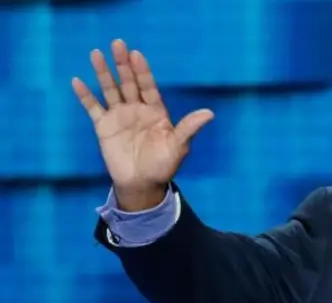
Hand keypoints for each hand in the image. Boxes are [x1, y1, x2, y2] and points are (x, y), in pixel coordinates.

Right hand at [72, 39, 213, 209]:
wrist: (142, 184)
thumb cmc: (163, 165)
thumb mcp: (178, 146)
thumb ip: (189, 128)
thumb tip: (210, 113)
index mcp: (155, 111)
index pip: (148, 86)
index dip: (142, 71)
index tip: (137, 54)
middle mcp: (137, 109)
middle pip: (128, 83)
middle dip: (123, 64)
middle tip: (118, 44)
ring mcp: (119, 116)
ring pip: (110, 90)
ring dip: (103, 73)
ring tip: (96, 54)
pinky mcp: (104, 127)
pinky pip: (93, 108)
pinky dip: (85, 96)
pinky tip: (77, 81)